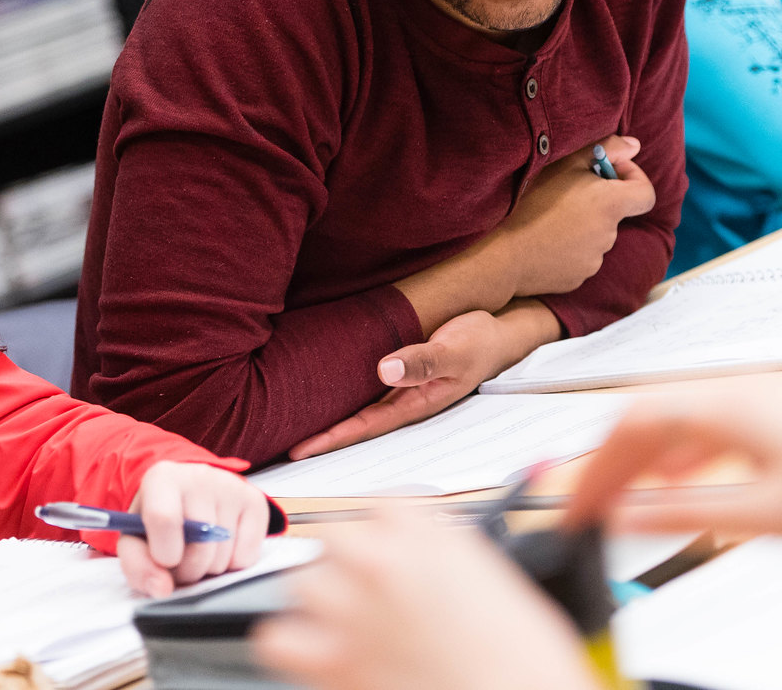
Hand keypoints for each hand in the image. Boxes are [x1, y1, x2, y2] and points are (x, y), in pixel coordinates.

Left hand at [116, 462, 270, 597]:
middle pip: (200, 547)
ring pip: (224, 557)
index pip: (164, 519)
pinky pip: (247, 557)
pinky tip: (220, 547)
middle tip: (179, 562)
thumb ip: (138, 565)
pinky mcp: (255, 502)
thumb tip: (162, 589)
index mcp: (162, 478)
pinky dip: (232, 565)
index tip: (165, 562)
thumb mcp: (135, 539)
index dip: (164, 553)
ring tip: (198, 553)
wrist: (188, 494)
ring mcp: (231, 487)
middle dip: (188, 571)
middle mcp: (199, 476)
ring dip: (209, 570)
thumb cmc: (159, 518)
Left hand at [252, 506, 598, 689]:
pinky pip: (277, 639)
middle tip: (371, 593)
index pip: (384, 507)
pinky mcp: (332, 662)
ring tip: (346, 624)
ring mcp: (351, 610)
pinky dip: (291, 645)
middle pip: (335, 537)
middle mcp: (382, 562)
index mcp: (428, 535)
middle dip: (349, 564)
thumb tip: (430, 569)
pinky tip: (315, 653)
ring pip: (303, 582)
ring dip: (321, 601)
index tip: (392, 548)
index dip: (388, 532)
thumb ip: (450, 561)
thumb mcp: (496, 583)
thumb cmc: (524, 661)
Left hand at [285, 303, 557, 460]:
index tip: (300, 449)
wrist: (500, 332)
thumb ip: (422, 360)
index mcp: (416, 404)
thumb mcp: (454, 350)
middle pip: (356, 426)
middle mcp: (406, 402)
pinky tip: (325, 397)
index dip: (331, 438)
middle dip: (323, 439)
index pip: (364, 426)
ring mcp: (403, 390)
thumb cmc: (479, 342)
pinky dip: (344, 397)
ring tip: (293, 428)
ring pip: (360, 410)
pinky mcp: (402, 373)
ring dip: (331, 420)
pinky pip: (367, 391)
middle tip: (281, 449)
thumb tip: (384, 370)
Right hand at [492, 135, 654, 296]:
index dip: (633, 178)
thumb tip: (635, 145)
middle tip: (565, 192)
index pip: (646, 193)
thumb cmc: (531, 202)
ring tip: (548, 217)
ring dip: (583, 224)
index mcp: (611, 204)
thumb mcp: (565, 164)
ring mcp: (595, 259)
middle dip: (598, 201)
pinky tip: (544, 240)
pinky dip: (570, 247)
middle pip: (615, 213)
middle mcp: (610, 234)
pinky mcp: (578, 277)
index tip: (608, 172)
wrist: (503, 253)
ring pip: (597, 235)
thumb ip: (607, 148)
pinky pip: (581, 256)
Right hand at [563, 390, 781, 542]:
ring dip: (642, 461)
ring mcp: (760, 399)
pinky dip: (679, 455)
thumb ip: (687, 514)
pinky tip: (680, 483)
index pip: (631, 426)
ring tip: (622, 500)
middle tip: (587, 509)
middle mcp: (738, 391)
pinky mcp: (780, 415)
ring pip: (676, 421)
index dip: (592, 468)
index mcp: (727, 405)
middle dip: (609, 464)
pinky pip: (707, 427)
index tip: (573, 508)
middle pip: (647, 417)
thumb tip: (625, 515)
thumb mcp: (767, 515)